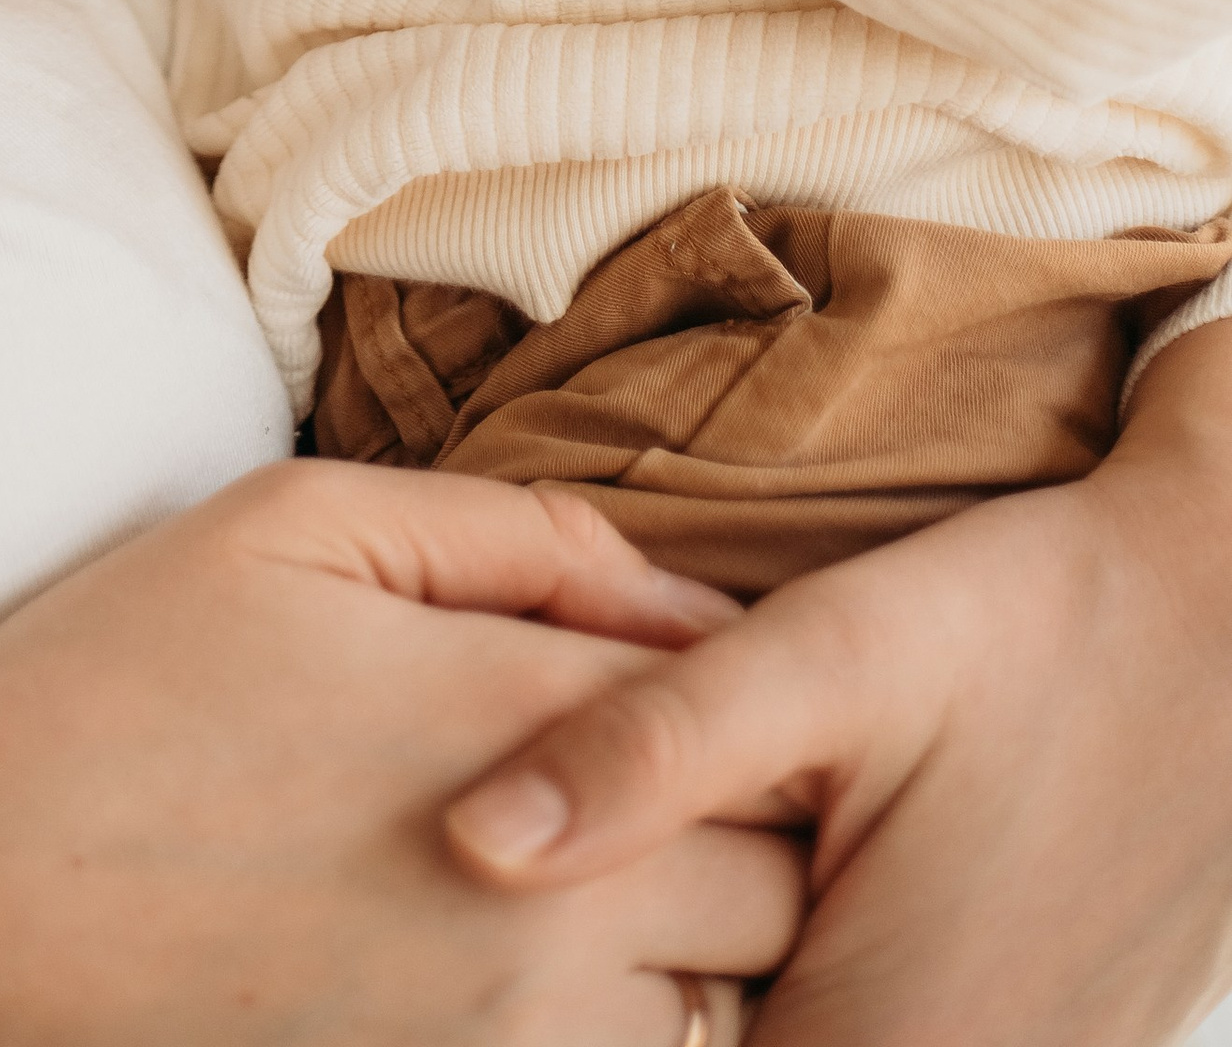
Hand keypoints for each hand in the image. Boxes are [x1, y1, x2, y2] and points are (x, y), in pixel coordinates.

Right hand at [0, 463, 806, 1046]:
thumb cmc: (109, 686)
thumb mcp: (292, 527)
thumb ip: (515, 532)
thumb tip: (681, 593)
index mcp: (523, 712)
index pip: (762, 724)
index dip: (738, 711)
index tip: (669, 703)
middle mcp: (555, 899)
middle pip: (773, 889)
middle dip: (724, 845)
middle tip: (625, 811)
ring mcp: (511, 1045)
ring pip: (714, 1019)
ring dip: (678, 970)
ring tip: (561, 909)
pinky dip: (593, 1046)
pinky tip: (491, 993)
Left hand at [442, 323, 1231, 1044]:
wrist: (1223, 614)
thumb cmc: (1026, 625)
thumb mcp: (820, 658)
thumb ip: (643, 756)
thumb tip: (466, 843)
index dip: (592, 1014)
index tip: (533, 944)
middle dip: (663, 998)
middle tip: (624, 882)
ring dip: (735, 1003)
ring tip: (740, 873)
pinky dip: (820, 997)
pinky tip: (809, 895)